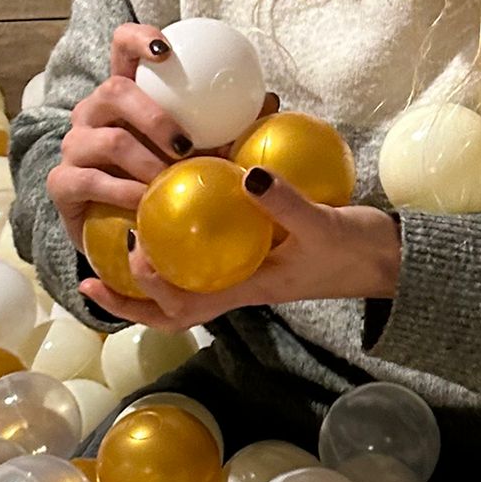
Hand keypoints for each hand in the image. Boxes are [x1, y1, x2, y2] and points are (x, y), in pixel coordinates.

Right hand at [48, 22, 277, 250]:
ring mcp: (74, 145)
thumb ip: (228, 126)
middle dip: (152, 115)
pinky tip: (147, 205)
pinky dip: (125, 193)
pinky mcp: (62, 182)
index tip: (166, 49)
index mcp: (124, 95)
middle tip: (185, 144)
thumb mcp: (200, 153)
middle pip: (113, 90)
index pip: (122, 48)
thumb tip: (269, 99)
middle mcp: (93, 113)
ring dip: (146, 162)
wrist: (125, 234)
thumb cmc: (166, 183)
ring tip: (172, 181)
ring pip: (107, 139)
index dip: (139, 38)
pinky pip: (91, 180)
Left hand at [78, 171, 402, 330]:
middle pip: (170, 306)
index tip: (129, 254)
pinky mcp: (256, 246)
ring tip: (118, 237)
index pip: (182, 308)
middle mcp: (237, 283)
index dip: (145, 293)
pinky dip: (187, 230)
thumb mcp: (322, 224)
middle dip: (129, 297)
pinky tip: (175, 198)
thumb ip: (285, 202)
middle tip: (92, 270)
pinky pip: (210, 245)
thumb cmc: (356, 250)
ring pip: (184, 277)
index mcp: (246, 290)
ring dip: (150, 265)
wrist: (388, 257)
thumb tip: (244, 173)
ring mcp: (244, 267)